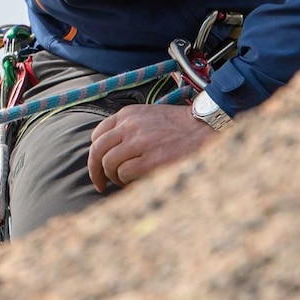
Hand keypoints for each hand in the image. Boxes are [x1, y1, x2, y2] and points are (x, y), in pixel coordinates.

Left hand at [87, 102, 212, 191]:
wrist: (204, 128)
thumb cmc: (178, 126)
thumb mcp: (149, 117)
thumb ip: (128, 129)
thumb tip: (110, 153)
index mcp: (128, 114)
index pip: (98, 135)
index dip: (95, 154)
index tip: (98, 165)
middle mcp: (129, 126)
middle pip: (98, 150)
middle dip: (95, 171)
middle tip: (100, 184)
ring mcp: (138, 142)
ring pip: (109, 164)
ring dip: (114, 177)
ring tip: (125, 182)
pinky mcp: (150, 160)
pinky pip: (124, 174)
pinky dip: (126, 182)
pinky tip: (136, 182)